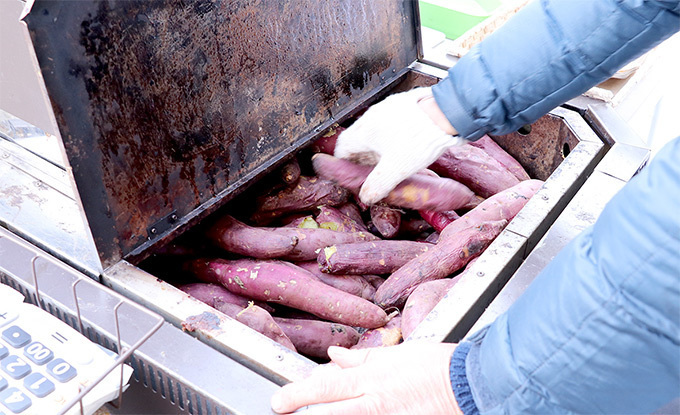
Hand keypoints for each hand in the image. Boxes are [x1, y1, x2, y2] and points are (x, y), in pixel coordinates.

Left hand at [270, 342, 462, 414]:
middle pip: (330, 409)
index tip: (280, 400)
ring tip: (313, 414)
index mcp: (372, 378)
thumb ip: (360, 359)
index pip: (327, 384)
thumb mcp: (394, 355)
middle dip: (303, 406)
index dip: (299, 393)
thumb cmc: (435, 366)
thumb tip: (335, 356)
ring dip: (331, 414)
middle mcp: (375, 401)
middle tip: (281, 407)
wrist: (469, 384)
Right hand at [334, 87, 465, 204]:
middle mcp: (373, 116)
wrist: (447, 114)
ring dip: (377, 146)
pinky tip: (404, 145)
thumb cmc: (420, 139)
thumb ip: (377, 186)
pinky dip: (392, 135)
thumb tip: (366, 197)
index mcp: (365, 130)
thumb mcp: (395, 170)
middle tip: (371, 171)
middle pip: (358, 138)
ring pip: (374, 129)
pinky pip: (390, 122)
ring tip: (389, 160)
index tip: (350, 172)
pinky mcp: (404, 105)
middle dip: (362, 156)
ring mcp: (389, 108)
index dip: (343, 162)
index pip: (342, 146)